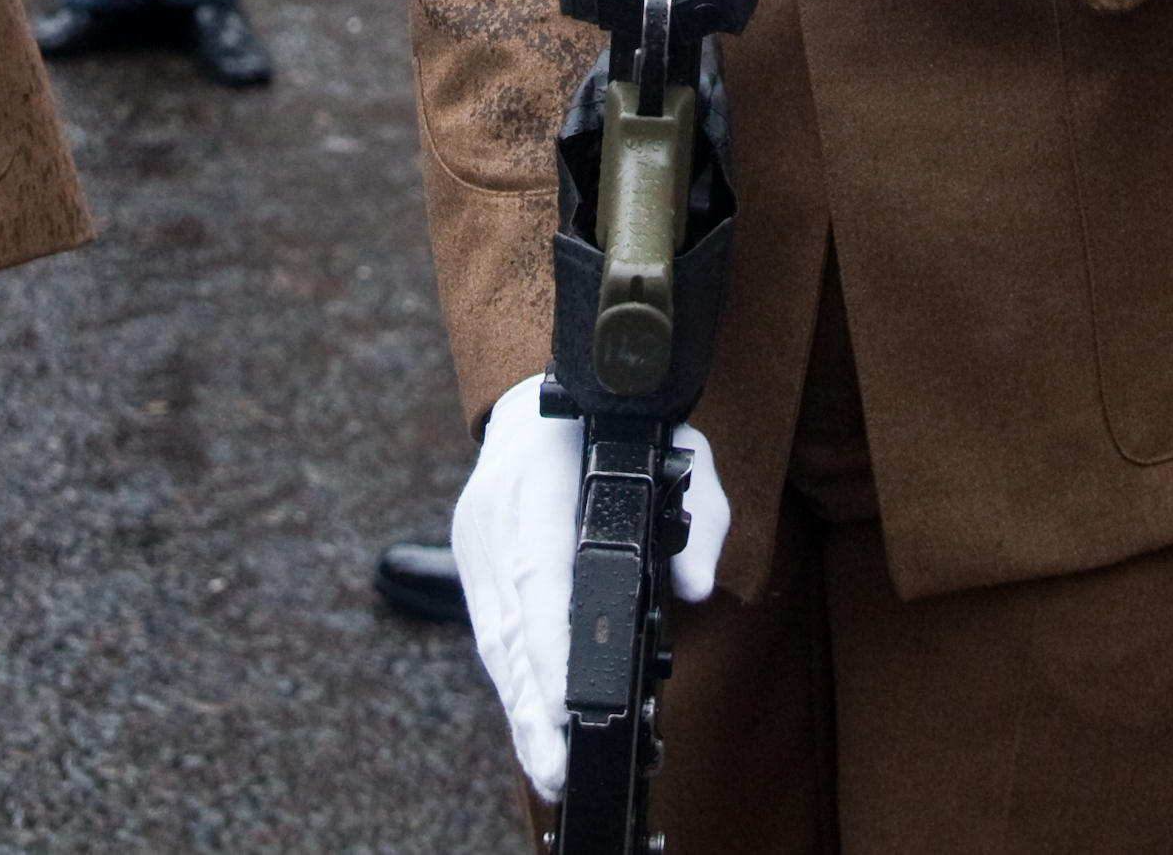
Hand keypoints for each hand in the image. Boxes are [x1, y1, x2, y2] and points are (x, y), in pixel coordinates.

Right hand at [453, 394, 728, 799]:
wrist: (537, 404)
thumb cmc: (619, 429)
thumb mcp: (681, 449)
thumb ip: (701, 516)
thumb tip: (697, 586)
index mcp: (542, 481)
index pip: (542, 575)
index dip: (550, 648)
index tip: (566, 708)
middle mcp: (498, 517)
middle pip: (512, 626)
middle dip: (534, 707)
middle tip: (559, 769)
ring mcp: (476, 544)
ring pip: (496, 641)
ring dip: (521, 711)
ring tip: (550, 769)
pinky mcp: (471, 567)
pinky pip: (492, 636)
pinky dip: (514, 686)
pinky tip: (534, 730)